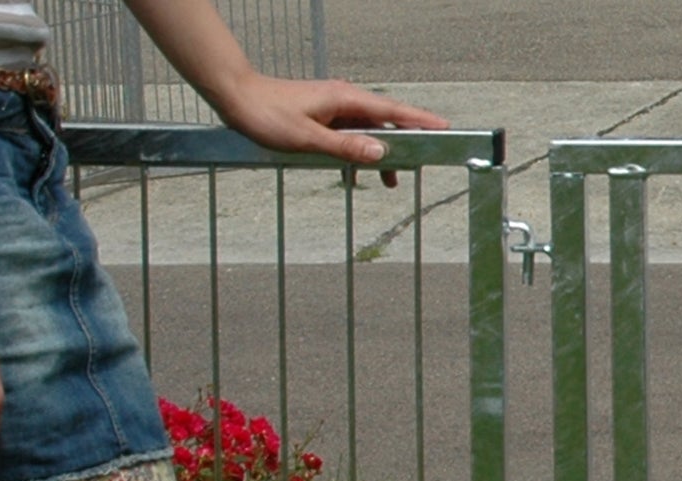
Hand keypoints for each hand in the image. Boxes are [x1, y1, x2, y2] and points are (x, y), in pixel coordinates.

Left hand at [216, 76, 449, 186]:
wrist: (237, 97)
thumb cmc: (268, 115)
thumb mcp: (308, 138)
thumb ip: (346, 147)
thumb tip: (381, 154)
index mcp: (346, 100)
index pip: (393, 112)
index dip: (420, 121)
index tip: (445, 128)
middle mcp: (344, 100)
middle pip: (386, 123)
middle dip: (404, 146)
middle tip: (420, 167)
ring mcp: (334, 108)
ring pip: (368, 132)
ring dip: (379, 155)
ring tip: (389, 182)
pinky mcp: (324, 116)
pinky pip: (351, 136)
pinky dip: (358, 153)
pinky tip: (354, 175)